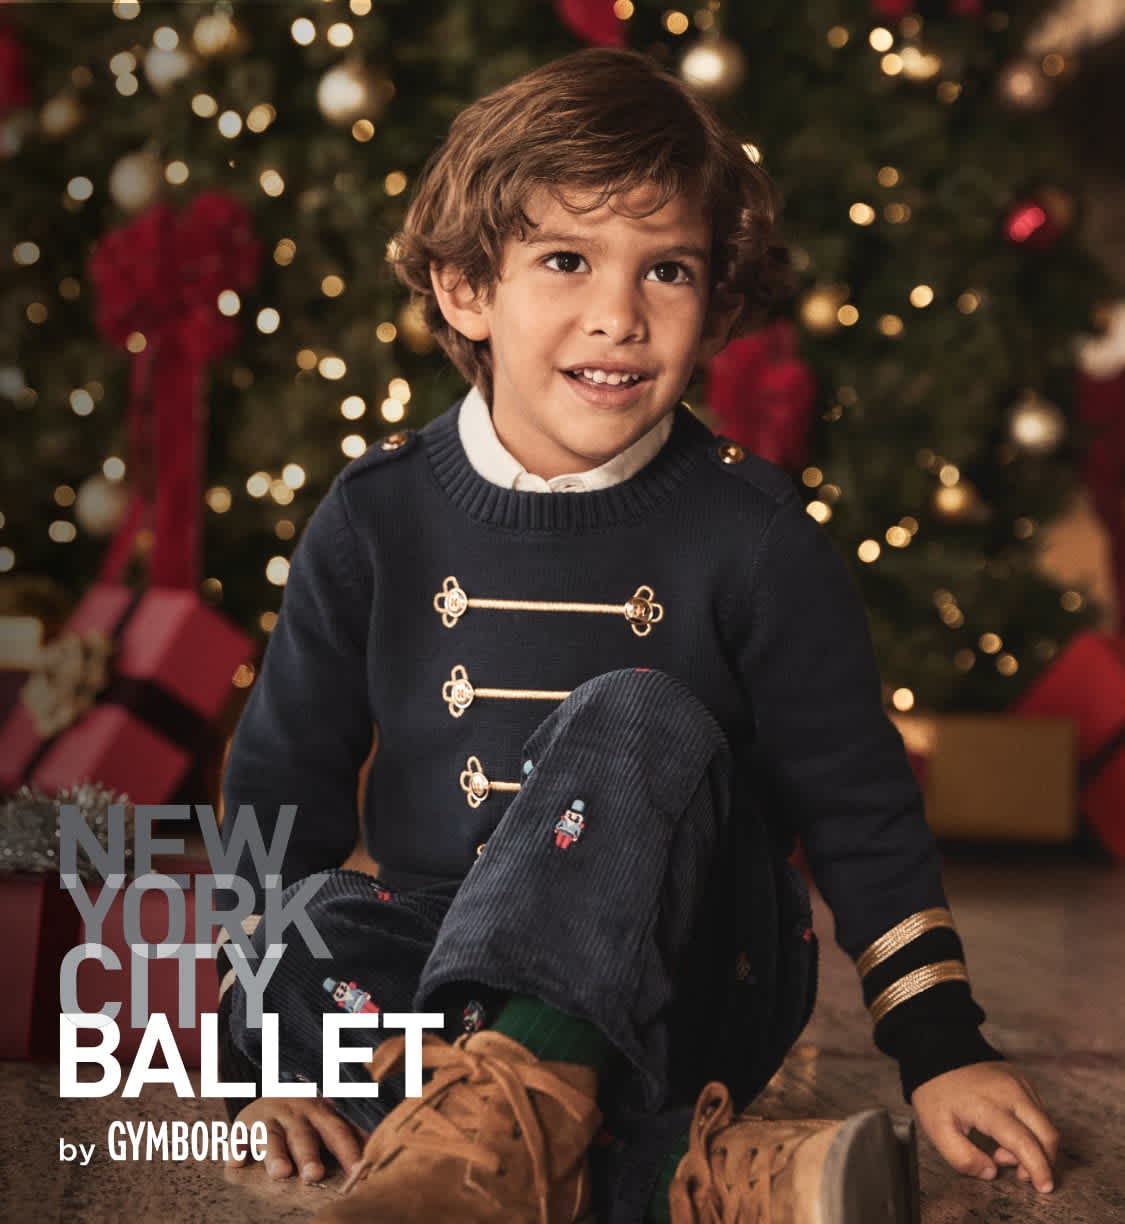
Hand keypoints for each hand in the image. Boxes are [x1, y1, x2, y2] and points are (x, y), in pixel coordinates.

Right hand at [228, 1096, 365, 1183]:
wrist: (272, 1091)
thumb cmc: (307, 1115)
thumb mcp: (328, 1118)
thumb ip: (350, 1132)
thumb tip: (380, 1148)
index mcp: (320, 1113)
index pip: (337, 1132)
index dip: (348, 1150)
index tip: (358, 1171)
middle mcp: (295, 1113)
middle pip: (303, 1136)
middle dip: (309, 1155)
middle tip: (314, 1175)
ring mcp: (269, 1118)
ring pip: (272, 1136)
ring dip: (275, 1154)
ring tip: (280, 1173)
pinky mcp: (243, 1124)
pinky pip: (238, 1136)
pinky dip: (236, 1147)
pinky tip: (236, 1161)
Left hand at [911, 1062, 1057, 1193]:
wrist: (937, 1054)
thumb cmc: (937, 1093)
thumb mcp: (937, 1129)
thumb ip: (962, 1157)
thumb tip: (991, 1172)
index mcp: (989, 1106)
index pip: (1025, 1143)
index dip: (1038, 1169)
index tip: (1044, 1188)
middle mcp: (1011, 1092)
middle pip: (1047, 1134)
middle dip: (1043, 1161)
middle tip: (1017, 1172)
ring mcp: (1020, 1083)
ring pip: (1045, 1123)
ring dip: (1035, 1146)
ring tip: (1001, 1149)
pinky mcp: (1023, 1079)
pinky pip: (1039, 1111)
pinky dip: (1032, 1130)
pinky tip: (1007, 1133)